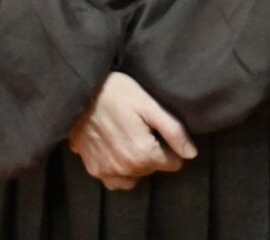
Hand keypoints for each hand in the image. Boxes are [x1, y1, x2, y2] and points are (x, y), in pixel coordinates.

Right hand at [66, 71, 194, 192]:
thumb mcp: (149, 104)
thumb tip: (192, 154)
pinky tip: (116, 151)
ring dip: (137, 164)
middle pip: (153, 168)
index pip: (173, 163)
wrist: (77, 90)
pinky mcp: (93, 168)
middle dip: (153, 152)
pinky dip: (119, 171)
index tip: (159, 129)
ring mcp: (107, 171)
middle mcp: (127, 169)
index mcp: (144, 154)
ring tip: (131, 140)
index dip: (170, 145)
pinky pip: (114, 180)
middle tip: (143, 128)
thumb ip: (174, 131)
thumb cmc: (116, 92)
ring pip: (135, 177)